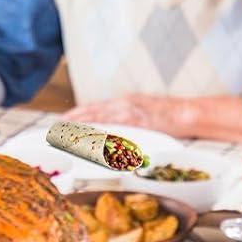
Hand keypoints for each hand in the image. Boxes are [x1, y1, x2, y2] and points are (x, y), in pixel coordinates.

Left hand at [66, 94, 184, 134]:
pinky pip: (115, 128)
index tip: (60, 121)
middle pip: (91, 112)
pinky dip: (101, 133)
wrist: (186, 113)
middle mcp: (123, 105)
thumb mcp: (140, 112)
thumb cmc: (166, 115)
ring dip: (81, 128)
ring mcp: (130, 112)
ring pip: (99, 119)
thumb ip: (124, 119)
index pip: (93, 108)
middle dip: (72, 121)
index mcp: (122, 102)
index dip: (75, 115)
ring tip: (65, 135)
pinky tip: (90, 139)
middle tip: (55, 129)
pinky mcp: (138, 122)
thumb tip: (108, 129)